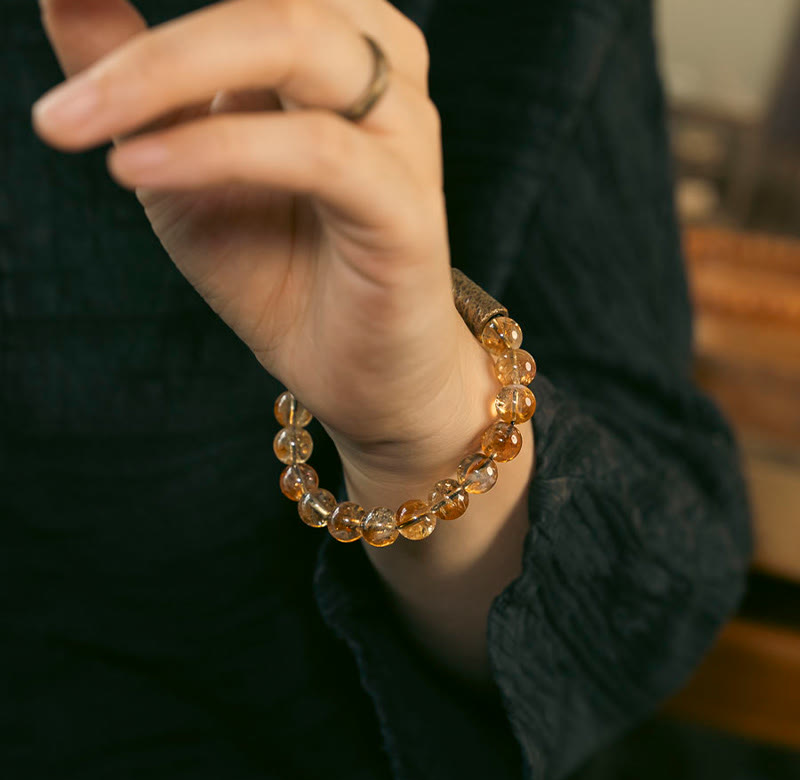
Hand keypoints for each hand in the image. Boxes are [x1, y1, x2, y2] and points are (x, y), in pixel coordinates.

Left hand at [33, 0, 495, 485]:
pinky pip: (317, 152)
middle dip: (154, 45)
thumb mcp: (178, 160)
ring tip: (76, 126)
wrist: (346, 368)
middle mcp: (382, 73)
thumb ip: (131, 77)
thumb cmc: (275, 266)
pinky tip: (139, 170)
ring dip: (169, 74)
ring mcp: (404, 137)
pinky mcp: (408, 209)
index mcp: (334, 45)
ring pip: (296, 45)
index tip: (67, 2)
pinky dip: (220, 150)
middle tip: (59, 106)